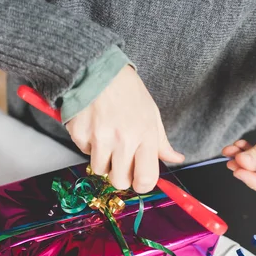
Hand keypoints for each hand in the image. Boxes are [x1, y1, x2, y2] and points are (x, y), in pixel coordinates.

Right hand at [66, 65, 183, 192]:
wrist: (98, 70)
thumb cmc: (127, 92)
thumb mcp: (151, 114)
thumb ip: (162, 142)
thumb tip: (176, 158)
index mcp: (145, 136)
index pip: (145, 179)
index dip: (141, 185)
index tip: (138, 179)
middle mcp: (123, 140)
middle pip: (119, 182)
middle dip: (120, 176)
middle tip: (120, 160)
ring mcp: (100, 138)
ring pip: (100, 170)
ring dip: (103, 160)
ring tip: (107, 139)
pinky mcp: (80, 134)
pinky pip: (84, 152)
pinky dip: (88, 145)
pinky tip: (94, 128)